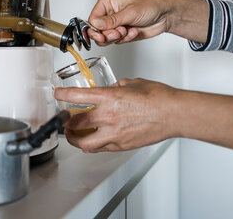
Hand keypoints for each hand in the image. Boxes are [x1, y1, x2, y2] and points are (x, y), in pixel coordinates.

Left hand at [54, 78, 178, 151]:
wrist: (175, 114)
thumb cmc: (159, 97)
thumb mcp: (132, 83)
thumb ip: (116, 86)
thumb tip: (111, 88)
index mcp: (109, 98)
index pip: (76, 97)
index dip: (62, 95)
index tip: (57, 94)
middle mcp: (109, 117)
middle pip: (75, 123)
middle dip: (65, 122)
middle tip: (62, 119)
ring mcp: (115, 134)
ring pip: (84, 143)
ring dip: (74, 139)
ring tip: (70, 135)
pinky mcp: (122, 145)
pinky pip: (100, 148)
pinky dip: (92, 145)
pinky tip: (90, 141)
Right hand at [86, 0, 169, 45]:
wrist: (165, 14)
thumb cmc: (150, 5)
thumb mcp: (130, 12)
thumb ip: (111, 20)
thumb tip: (95, 24)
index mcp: (106, 2)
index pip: (92, 19)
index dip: (94, 30)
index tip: (101, 36)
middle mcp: (108, 13)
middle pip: (96, 31)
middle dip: (108, 34)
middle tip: (118, 33)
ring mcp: (114, 23)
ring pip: (105, 38)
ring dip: (117, 37)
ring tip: (127, 31)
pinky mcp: (120, 32)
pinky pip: (116, 41)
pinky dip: (125, 39)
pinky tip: (133, 32)